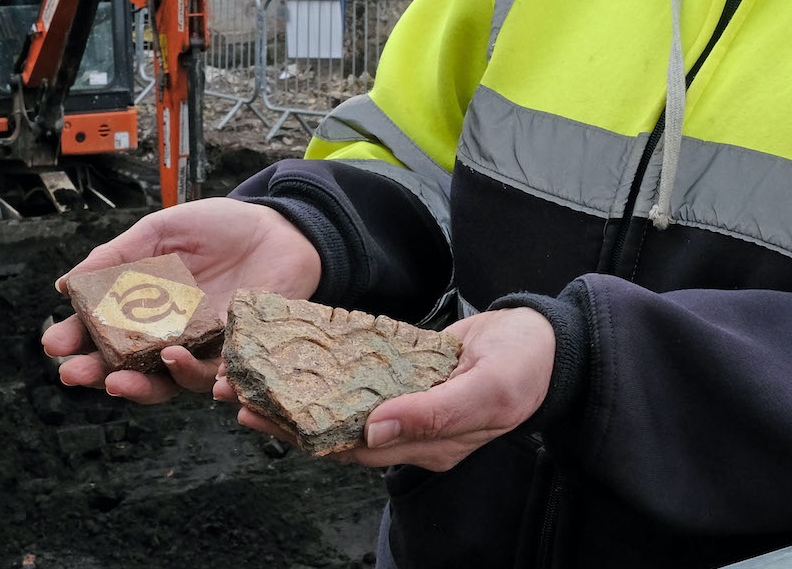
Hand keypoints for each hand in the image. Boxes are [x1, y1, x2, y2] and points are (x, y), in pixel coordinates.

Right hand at [42, 198, 321, 403]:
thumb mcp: (159, 233)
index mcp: (145, 310)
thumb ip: (116, 257)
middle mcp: (171, 337)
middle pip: (132, 370)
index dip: (78, 343)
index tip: (54, 345)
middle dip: (101, 376)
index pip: (104, 335)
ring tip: (129, 375)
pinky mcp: (242, 351)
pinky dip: (219, 384)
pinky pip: (228, 376)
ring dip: (149, 384)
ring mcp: (206, 348)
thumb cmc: (217, 229)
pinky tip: (213, 385)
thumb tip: (65, 284)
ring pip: (174, 383)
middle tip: (75, 374)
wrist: (277, 227)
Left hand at [219, 306, 556, 471]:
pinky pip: (362, 380)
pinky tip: (300, 356)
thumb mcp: (488, 389)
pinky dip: (330, 371)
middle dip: (288, 420)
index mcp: (430, 445)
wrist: (552, 342)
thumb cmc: (526, 366)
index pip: (355, 449)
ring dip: (301, 397)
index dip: (307, 437)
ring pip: (344, 409)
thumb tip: (374, 432)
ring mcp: (411, 406)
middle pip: (338, 432)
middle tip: (240, 399)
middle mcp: (413, 433)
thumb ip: (434, 412)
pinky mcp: (410, 377)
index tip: (264, 418)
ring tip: (255, 381)